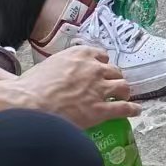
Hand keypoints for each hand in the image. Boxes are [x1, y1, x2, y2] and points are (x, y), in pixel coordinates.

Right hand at [15, 46, 138, 127]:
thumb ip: (54, 66)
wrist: (29, 105)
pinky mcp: (100, 110)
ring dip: (124, 91)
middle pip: (114, 70)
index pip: (100, 55)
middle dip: (114, 78)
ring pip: (123, 86)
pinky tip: (136, 111)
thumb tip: (41, 72)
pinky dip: (132, 109)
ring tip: (124, 97)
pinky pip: (123, 108)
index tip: (101, 69)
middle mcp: (94, 68)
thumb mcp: (44, 66)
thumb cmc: (30, 87)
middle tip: (112, 85)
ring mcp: (99, 89)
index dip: (102, 64)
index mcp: (80, 54)